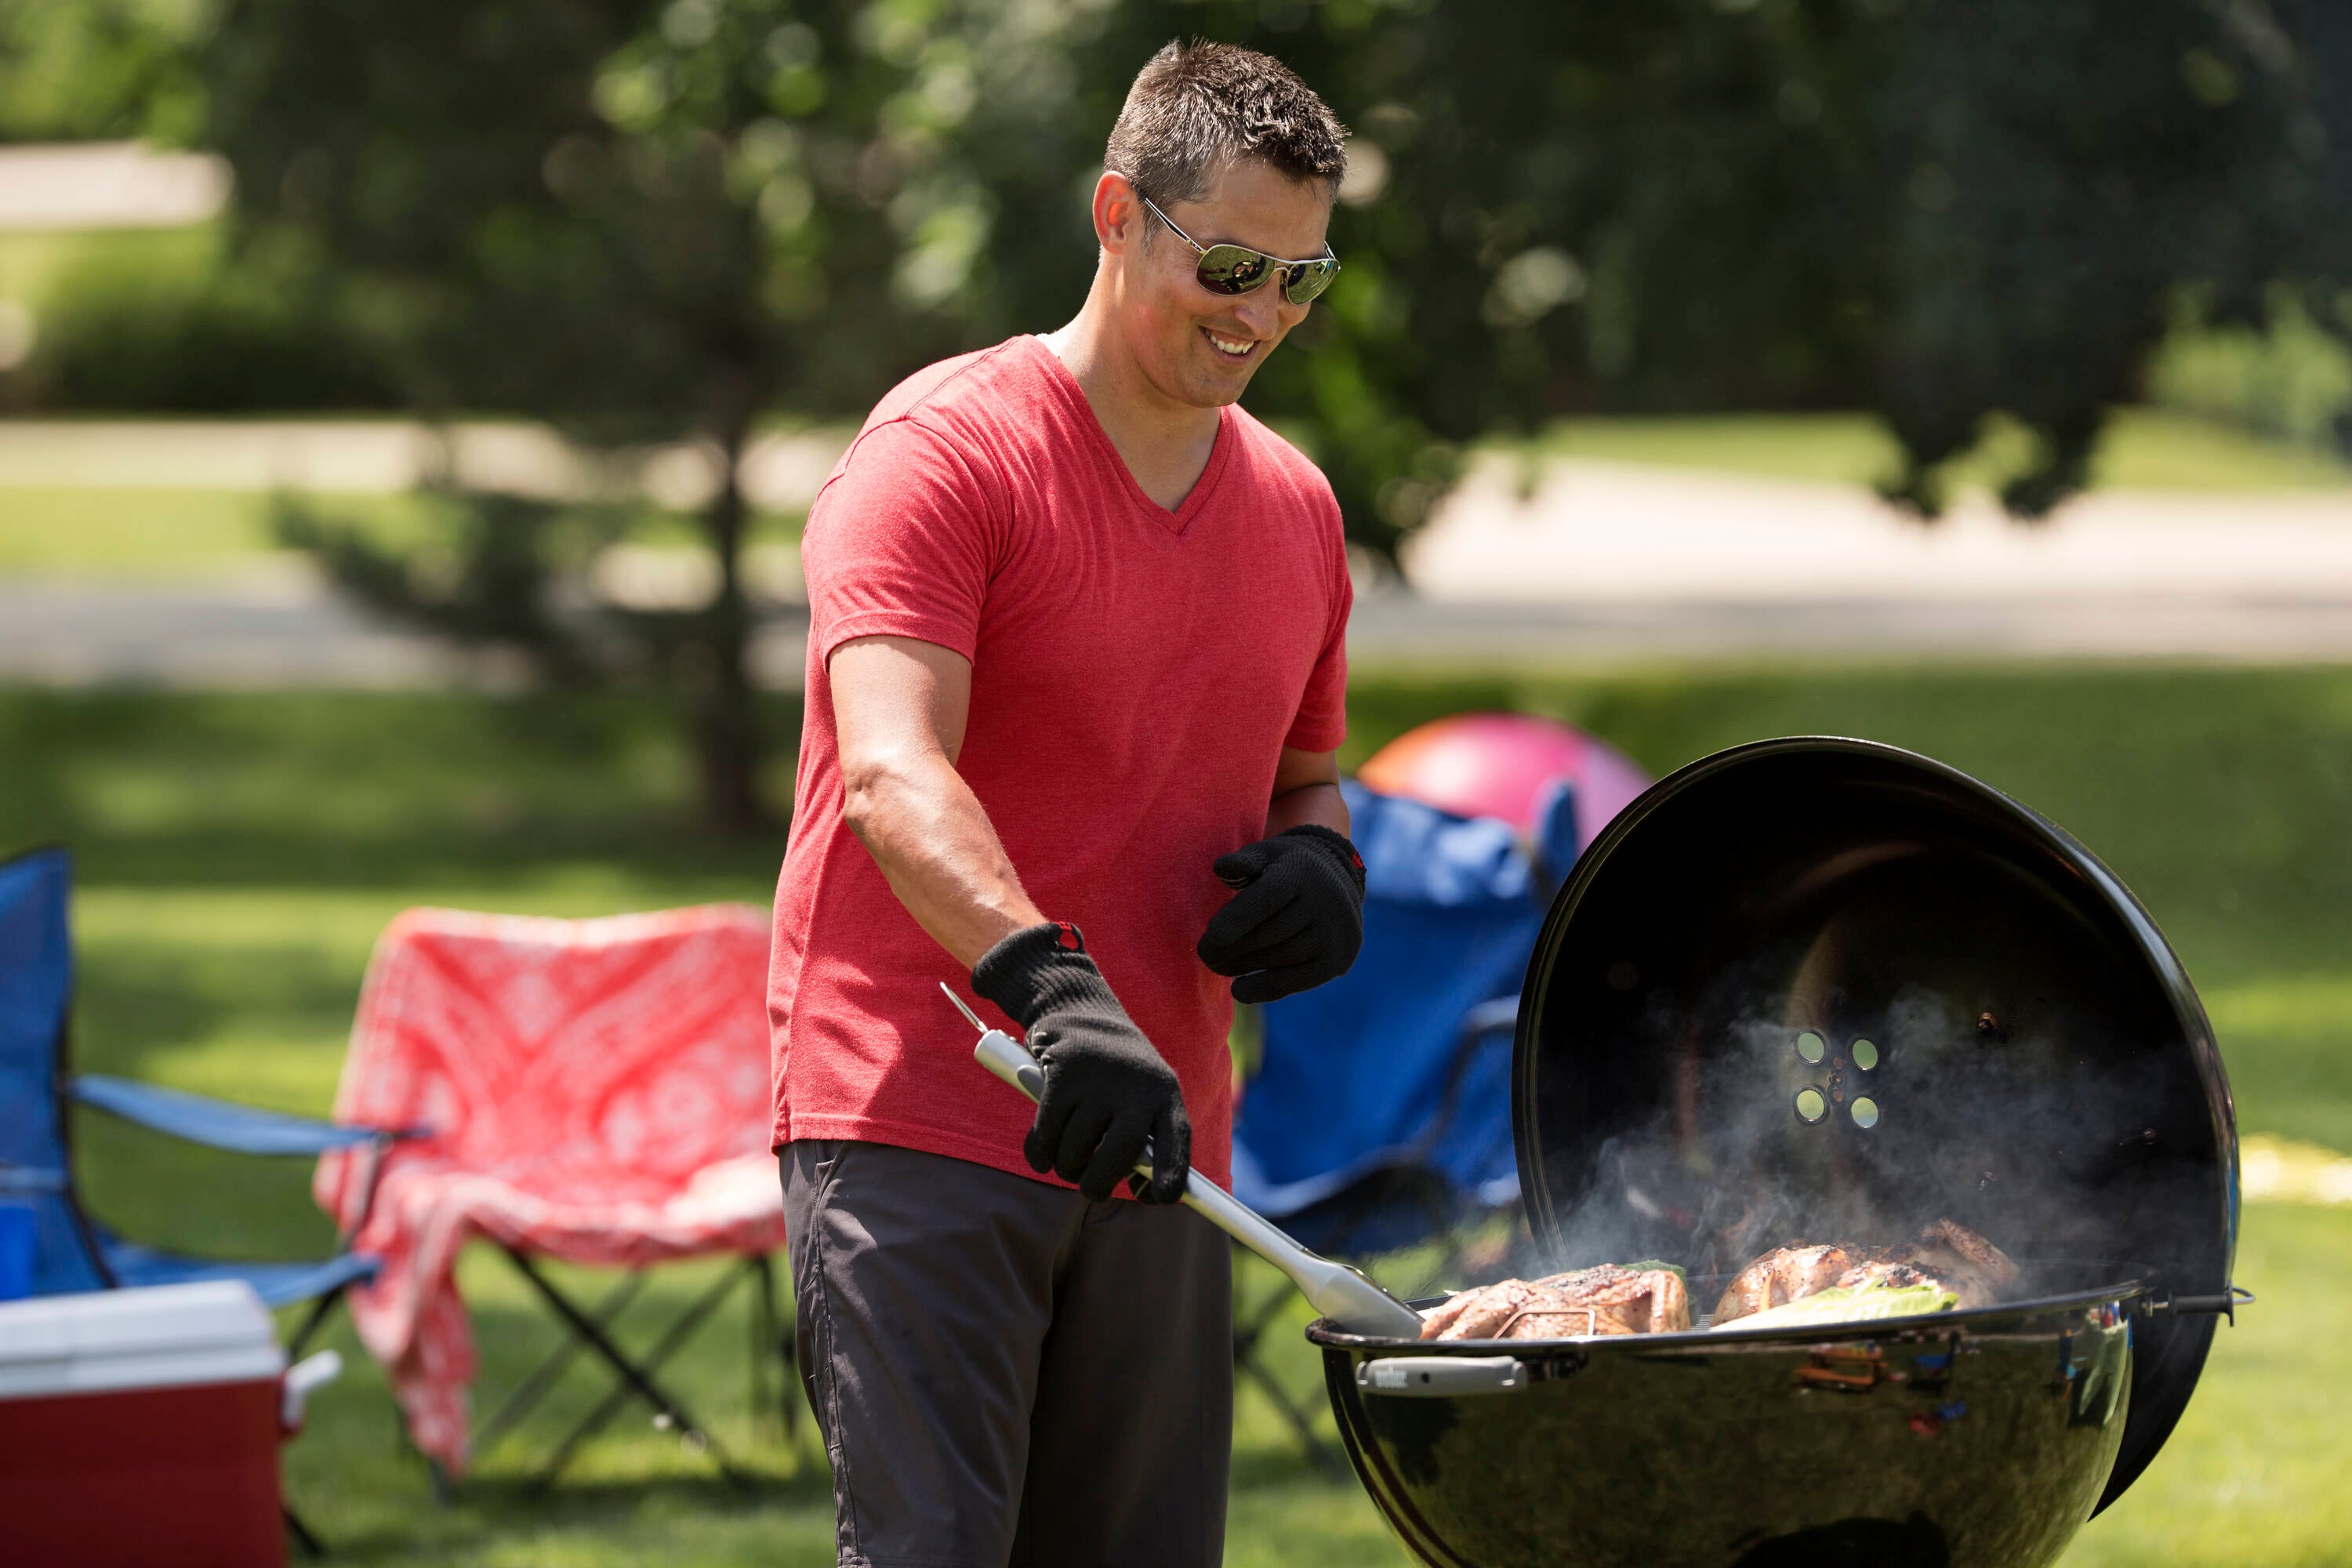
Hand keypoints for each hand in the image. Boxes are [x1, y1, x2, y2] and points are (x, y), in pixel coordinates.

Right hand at [972, 922, 1190, 1202]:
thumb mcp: (1143, 1092)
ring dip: (1065, 1164)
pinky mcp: (1063, 1074)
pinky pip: (1046, 1134)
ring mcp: (1100, 1079)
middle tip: (1089, 1188)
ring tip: (1067, 1158)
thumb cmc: (1116, 1071)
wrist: (1080, 1009)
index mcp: (1166, 1092)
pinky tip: (1042, 1153)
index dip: (1171, 1177)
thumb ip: (1147, 1135)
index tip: (1159, 1201)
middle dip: (1098, 1184)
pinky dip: (1039, 1152)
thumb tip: (1148, 1192)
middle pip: (1120, 1158)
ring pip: (1077, 1151)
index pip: (1178, 1142)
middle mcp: (1138, 1085)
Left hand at [1196, 825, 1366, 1003]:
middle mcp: (1327, 902)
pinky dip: (1265, 989)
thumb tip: (1221, 869)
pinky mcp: (1337, 960)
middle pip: (1273, 931)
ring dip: (1245, 966)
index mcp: (1303, 871)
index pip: (1270, 896)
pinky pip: (1297, 981)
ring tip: (1217, 966)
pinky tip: (1238, 991)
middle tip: (1205, 954)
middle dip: (1233, 946)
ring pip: (1283, 957)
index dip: (1240, 917)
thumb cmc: (1285, 871)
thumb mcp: (1266, 856)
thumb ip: (1242, 862)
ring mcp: (1336, 934)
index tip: (1212, 935)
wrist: (1335, 885)